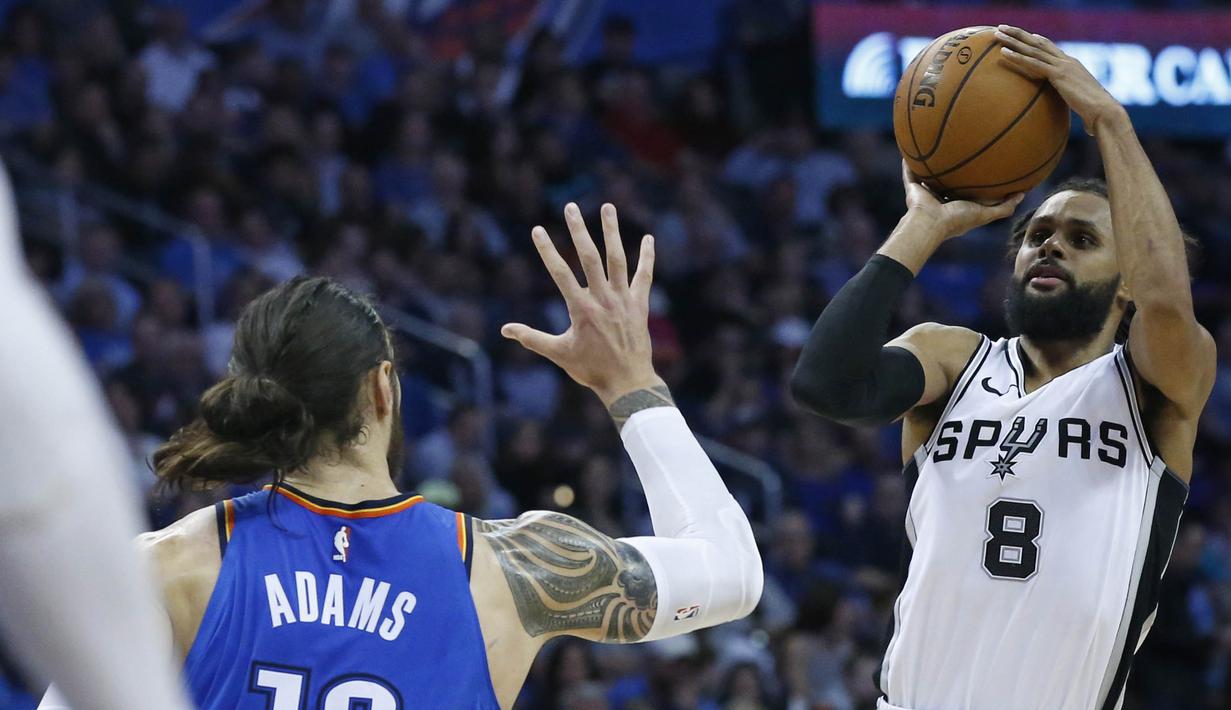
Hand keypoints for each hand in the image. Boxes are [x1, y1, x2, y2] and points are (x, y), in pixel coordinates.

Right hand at [502, 203, 662, 404]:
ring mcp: (623, 299)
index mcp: (580, 308)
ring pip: (617, 258)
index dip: (547, 250)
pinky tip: (648, 238)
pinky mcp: (640, 304)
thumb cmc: (591, 370)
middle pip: (589, 256)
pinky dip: (646, 256)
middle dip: (578, 230)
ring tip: (607, 207)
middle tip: (570, 207)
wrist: (627, 382)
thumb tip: (505, 330)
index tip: (537, 229)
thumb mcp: (558, 353)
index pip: (560, 272)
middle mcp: (602, 299)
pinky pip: (644, 275)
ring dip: (612, 231)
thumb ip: (532, 338)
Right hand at [900, 161, 1022, 240]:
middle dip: (952, 172)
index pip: (965, 192)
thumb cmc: (957, 220)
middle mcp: (940, 199)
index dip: (972, 181)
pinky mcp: (912, 189)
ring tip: (933, 147)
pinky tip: (910, 149)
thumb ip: (1004, 207)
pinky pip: (909, 173)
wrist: (930, 223)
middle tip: (960, 153)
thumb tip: (1023, 194)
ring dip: (929, 166)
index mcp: (956, 206)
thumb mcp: (986, 214)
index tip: (981, 168)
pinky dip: (908, 164)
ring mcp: (925, 194)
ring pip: (928, 176)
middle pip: (946, 182)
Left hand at [995, 25, 1124, 135]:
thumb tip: (1082, 123)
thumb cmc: (1096, 115)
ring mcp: (1063, 66)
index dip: (1037, 40)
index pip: (1051, 49)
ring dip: (1013, 40)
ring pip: (1033, 49)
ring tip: (997, 33)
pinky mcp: (1059, 74)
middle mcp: (1067, 61)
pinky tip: (1003, 52)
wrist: (1105, 112)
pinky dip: (1017, 57)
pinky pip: (1033, 63)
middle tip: (1003, 27)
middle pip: (1039, 42)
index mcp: (1073, 66)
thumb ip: (1076, 105)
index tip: (1024, 35)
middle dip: (1020, 34)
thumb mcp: (1083, 105)